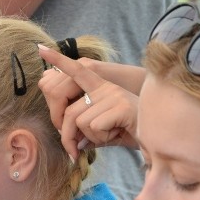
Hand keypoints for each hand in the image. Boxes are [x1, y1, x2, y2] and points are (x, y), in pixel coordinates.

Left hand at [38, 46, 139, 160]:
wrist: (158, 139)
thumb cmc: (128, 133)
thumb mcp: (100, 130)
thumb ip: (81, 127)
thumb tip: (62, 129)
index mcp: (100, 87)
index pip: (75, 71)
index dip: (58, 61)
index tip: (41, 49)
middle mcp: (105, 86)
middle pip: (68, 112)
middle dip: (66, 136)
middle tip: (73, 151)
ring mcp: (113, 94)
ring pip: (80, 121)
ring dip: (89, 138)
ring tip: (108, 135)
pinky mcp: (120, 105)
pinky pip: (93, 128)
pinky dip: (100, 139)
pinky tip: (116, 134)